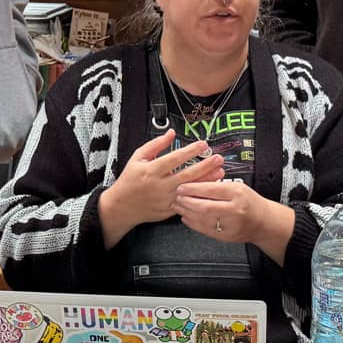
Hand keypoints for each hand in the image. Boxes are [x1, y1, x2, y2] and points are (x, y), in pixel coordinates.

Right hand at [103, 130, 223, 237]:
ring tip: (220, 172)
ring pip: (190, 189)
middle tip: (219, 158)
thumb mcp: (137, 157)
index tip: (203, 144)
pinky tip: (210, 188)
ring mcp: (166, 199)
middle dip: (205, 166)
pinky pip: (188, 201)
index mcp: (151, 170)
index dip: (191, 151)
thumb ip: (155, 145)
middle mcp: (160, 185)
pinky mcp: (169, 210)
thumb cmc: (130, 179)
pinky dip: (199, 194)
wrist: (122, 206)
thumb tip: (171, 133)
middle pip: (187, 174)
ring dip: (207, 180)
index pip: (175, 158)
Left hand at [173, 177, 276, 246]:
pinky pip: (204, 229)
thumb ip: (217, 185)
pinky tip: (186, 216)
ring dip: (187, 212)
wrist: (263, 222)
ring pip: (202, 219)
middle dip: (187, 201)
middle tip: (177, 196)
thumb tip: (194, 181)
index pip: (211, 189)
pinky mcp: (225, 236)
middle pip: (204, 206)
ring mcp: (230, 225)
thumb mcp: (237, 187)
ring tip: (178, 206)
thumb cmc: (249, 202)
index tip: (182, 186)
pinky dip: (192, 223)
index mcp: (237, 193)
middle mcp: (234, 209)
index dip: (193, 188)